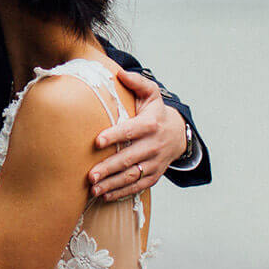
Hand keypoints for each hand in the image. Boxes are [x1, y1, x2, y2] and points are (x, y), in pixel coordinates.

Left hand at [88, 69, 185, 199]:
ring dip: (112, 183)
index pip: (131, 130)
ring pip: (132, 175)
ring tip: (94, 189)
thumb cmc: (156, 113)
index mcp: (151, 124)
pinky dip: (121, 192)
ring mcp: (154, 163)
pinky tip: (105, 195)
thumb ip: (137, 83)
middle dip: (109, 167)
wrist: (178, 134)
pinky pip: (137, 186)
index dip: (115, 135)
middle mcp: (154, 145)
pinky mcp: (154, 175)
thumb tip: (121, 73)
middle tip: (90, 174)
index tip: (97, 141)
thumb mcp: (151, 94)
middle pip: (129, 158)